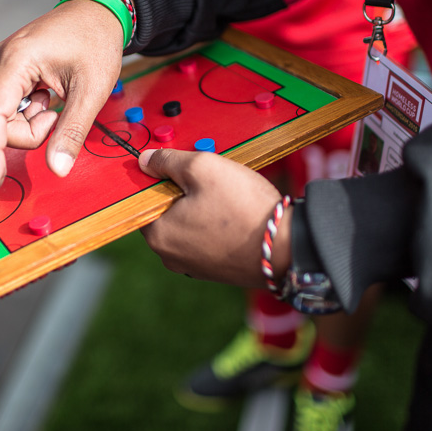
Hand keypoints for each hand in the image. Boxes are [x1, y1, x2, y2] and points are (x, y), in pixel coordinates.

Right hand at [0, 0, 123, 188]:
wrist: (98, 13)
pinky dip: (31, 113)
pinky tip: (50, 96)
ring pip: (4, 118)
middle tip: (59, 114)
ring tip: (57, 101)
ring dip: (32, 123)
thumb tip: (58, 169)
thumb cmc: (96, 41)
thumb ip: (72, 130)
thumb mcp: (92, 90)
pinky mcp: (7, 72)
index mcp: (15, 61)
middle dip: (30, 132)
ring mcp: (1, 66)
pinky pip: (10, 108)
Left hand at [138, 148, 286, 286]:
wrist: (286, 248)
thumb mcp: (203, 167)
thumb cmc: (243, 208)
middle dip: (184, 193)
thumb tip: (146, 160)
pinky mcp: (214, 270)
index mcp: (158, 235)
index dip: (163, 178)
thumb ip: (168, 160)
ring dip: (201, 208)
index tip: (184, 170)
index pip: (144, 199)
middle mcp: (169, 256)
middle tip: (211, 182)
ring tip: (227, 198)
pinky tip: (235, 215)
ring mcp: (192, 266)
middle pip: (166, 212)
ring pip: (187, 225)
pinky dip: (215, 226)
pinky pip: (205, 239)